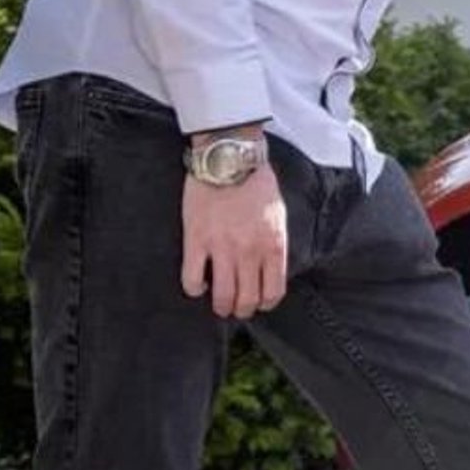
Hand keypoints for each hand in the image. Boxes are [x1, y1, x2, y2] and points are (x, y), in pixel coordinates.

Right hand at [182, 167, 287, 318]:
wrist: (230, 160)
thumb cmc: (256, 184)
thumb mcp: (277, 215)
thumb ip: (274, 243)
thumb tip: (271, 268)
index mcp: (273, 245)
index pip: (273, 290)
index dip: (266, 303)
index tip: (259, 303)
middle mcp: (249, 251)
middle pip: (247, 299)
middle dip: (242, 309)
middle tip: (237, 307)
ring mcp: (222, 248)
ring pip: (222, 297)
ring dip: (220, 306)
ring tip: (218, 303)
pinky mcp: (196, 241)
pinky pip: (192, 279)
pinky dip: (194, 288)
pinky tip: (198, 283)